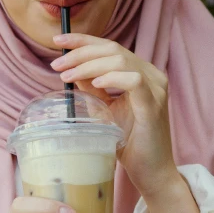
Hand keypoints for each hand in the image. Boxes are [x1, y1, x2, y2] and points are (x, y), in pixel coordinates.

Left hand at [51, 33, 176, 198]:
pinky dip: (112, 78)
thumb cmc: (130, 143)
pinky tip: (95, 84)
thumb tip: (72, 70)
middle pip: (113, 49)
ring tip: (68, 75)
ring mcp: (156, 89)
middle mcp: (151, 75)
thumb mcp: (106, 110)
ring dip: (89, 65)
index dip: (83, 40)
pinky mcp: (154, 105)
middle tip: (57, 64)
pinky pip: (134, 81)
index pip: (110, 47)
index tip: (58, 39)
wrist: (151, 173)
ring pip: (121, 60)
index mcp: (141, 73)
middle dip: (80, 52)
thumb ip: (93, 89)